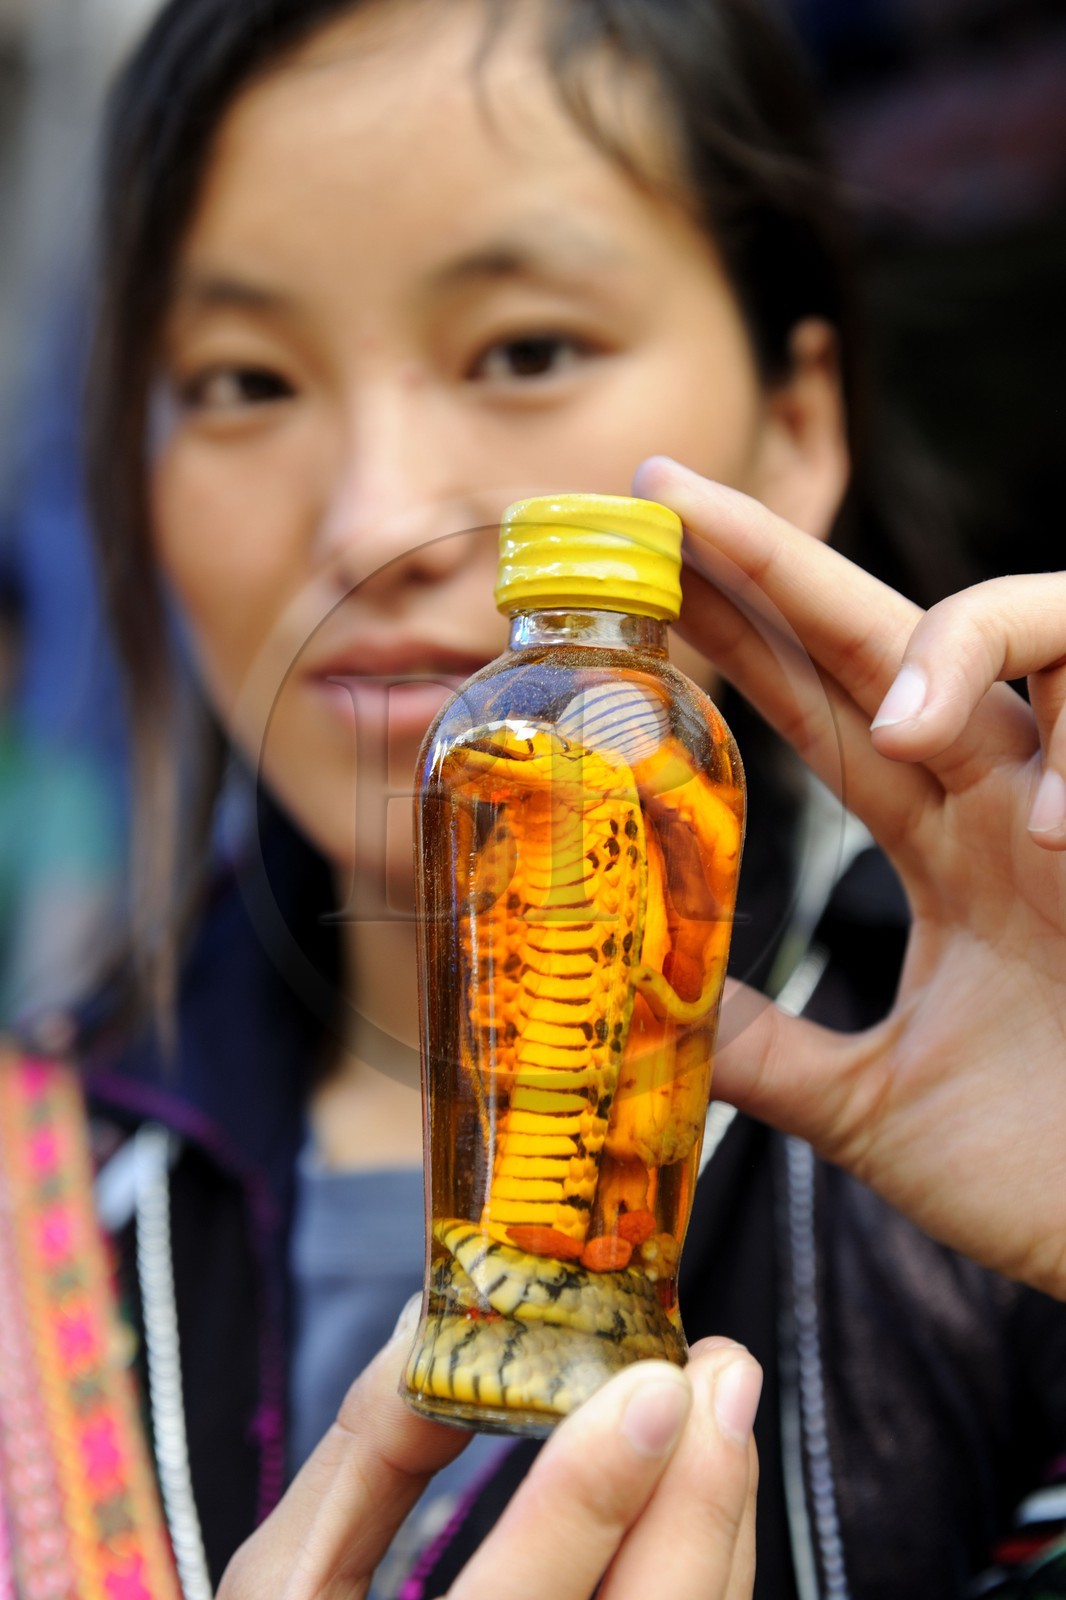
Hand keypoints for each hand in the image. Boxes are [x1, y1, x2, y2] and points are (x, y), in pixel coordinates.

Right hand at [218, 1301, 761, 1599]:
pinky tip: (698, 1486)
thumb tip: (428, 1325)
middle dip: (699, 1497)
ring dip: (716, 1516)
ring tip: (717, 1403)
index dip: (588, 1500)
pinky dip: (707, 1561)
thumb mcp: (286, 1582)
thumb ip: (363, 1458)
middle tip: (719, 1372)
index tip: (650, 1389)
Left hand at [633, 455, 1065, 1297]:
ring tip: (899, 719)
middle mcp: (1016, 800)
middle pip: (890, 635)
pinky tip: (1064, 835)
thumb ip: (767, 1052)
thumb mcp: (872, 1106)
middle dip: (780, 561)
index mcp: (948, 842)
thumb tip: (649, 1009)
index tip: (641, 562)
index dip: (735, 626)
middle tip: (667, 498)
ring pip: (1054, 629)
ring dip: (964, 647)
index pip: (822, 701)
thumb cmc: (1050, 1176)